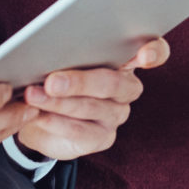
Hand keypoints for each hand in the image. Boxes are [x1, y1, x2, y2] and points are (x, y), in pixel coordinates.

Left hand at [14, 37, 168, 159]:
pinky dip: (57, 122)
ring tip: (33, 95)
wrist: (38, 116)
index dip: (154, 52)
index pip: (155, 52)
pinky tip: (40, 116)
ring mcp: (117, 114)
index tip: (144, 55)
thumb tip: (45, 50)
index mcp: (125, 59)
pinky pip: (81, 131)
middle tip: (52, 81)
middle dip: (80, 82)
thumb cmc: (52, 75)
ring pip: (92, 107)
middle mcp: (127, 87)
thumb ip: (62, 51)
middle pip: (113, 83)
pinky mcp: (102, 137)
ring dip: (59, 102)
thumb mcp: (57, 58)